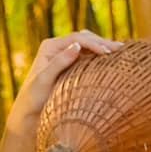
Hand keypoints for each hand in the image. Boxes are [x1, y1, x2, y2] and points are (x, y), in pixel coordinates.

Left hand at [3, 31, 121, 141]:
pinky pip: (87, 56)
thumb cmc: (34, 98)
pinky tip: (111, 59)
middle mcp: (57, 48)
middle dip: (102, 42)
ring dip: (103, 46)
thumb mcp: (45, 80)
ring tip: (121, 50)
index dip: (94, 43)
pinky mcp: (70, 65)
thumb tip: (77, 46)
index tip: (108, 53)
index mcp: (50, 46)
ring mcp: (64, 55)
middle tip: (121, 48)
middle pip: (84, 39)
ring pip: (88, 45)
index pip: (77, 39)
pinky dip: (99, 55)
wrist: (29, 112)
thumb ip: (60, 62)